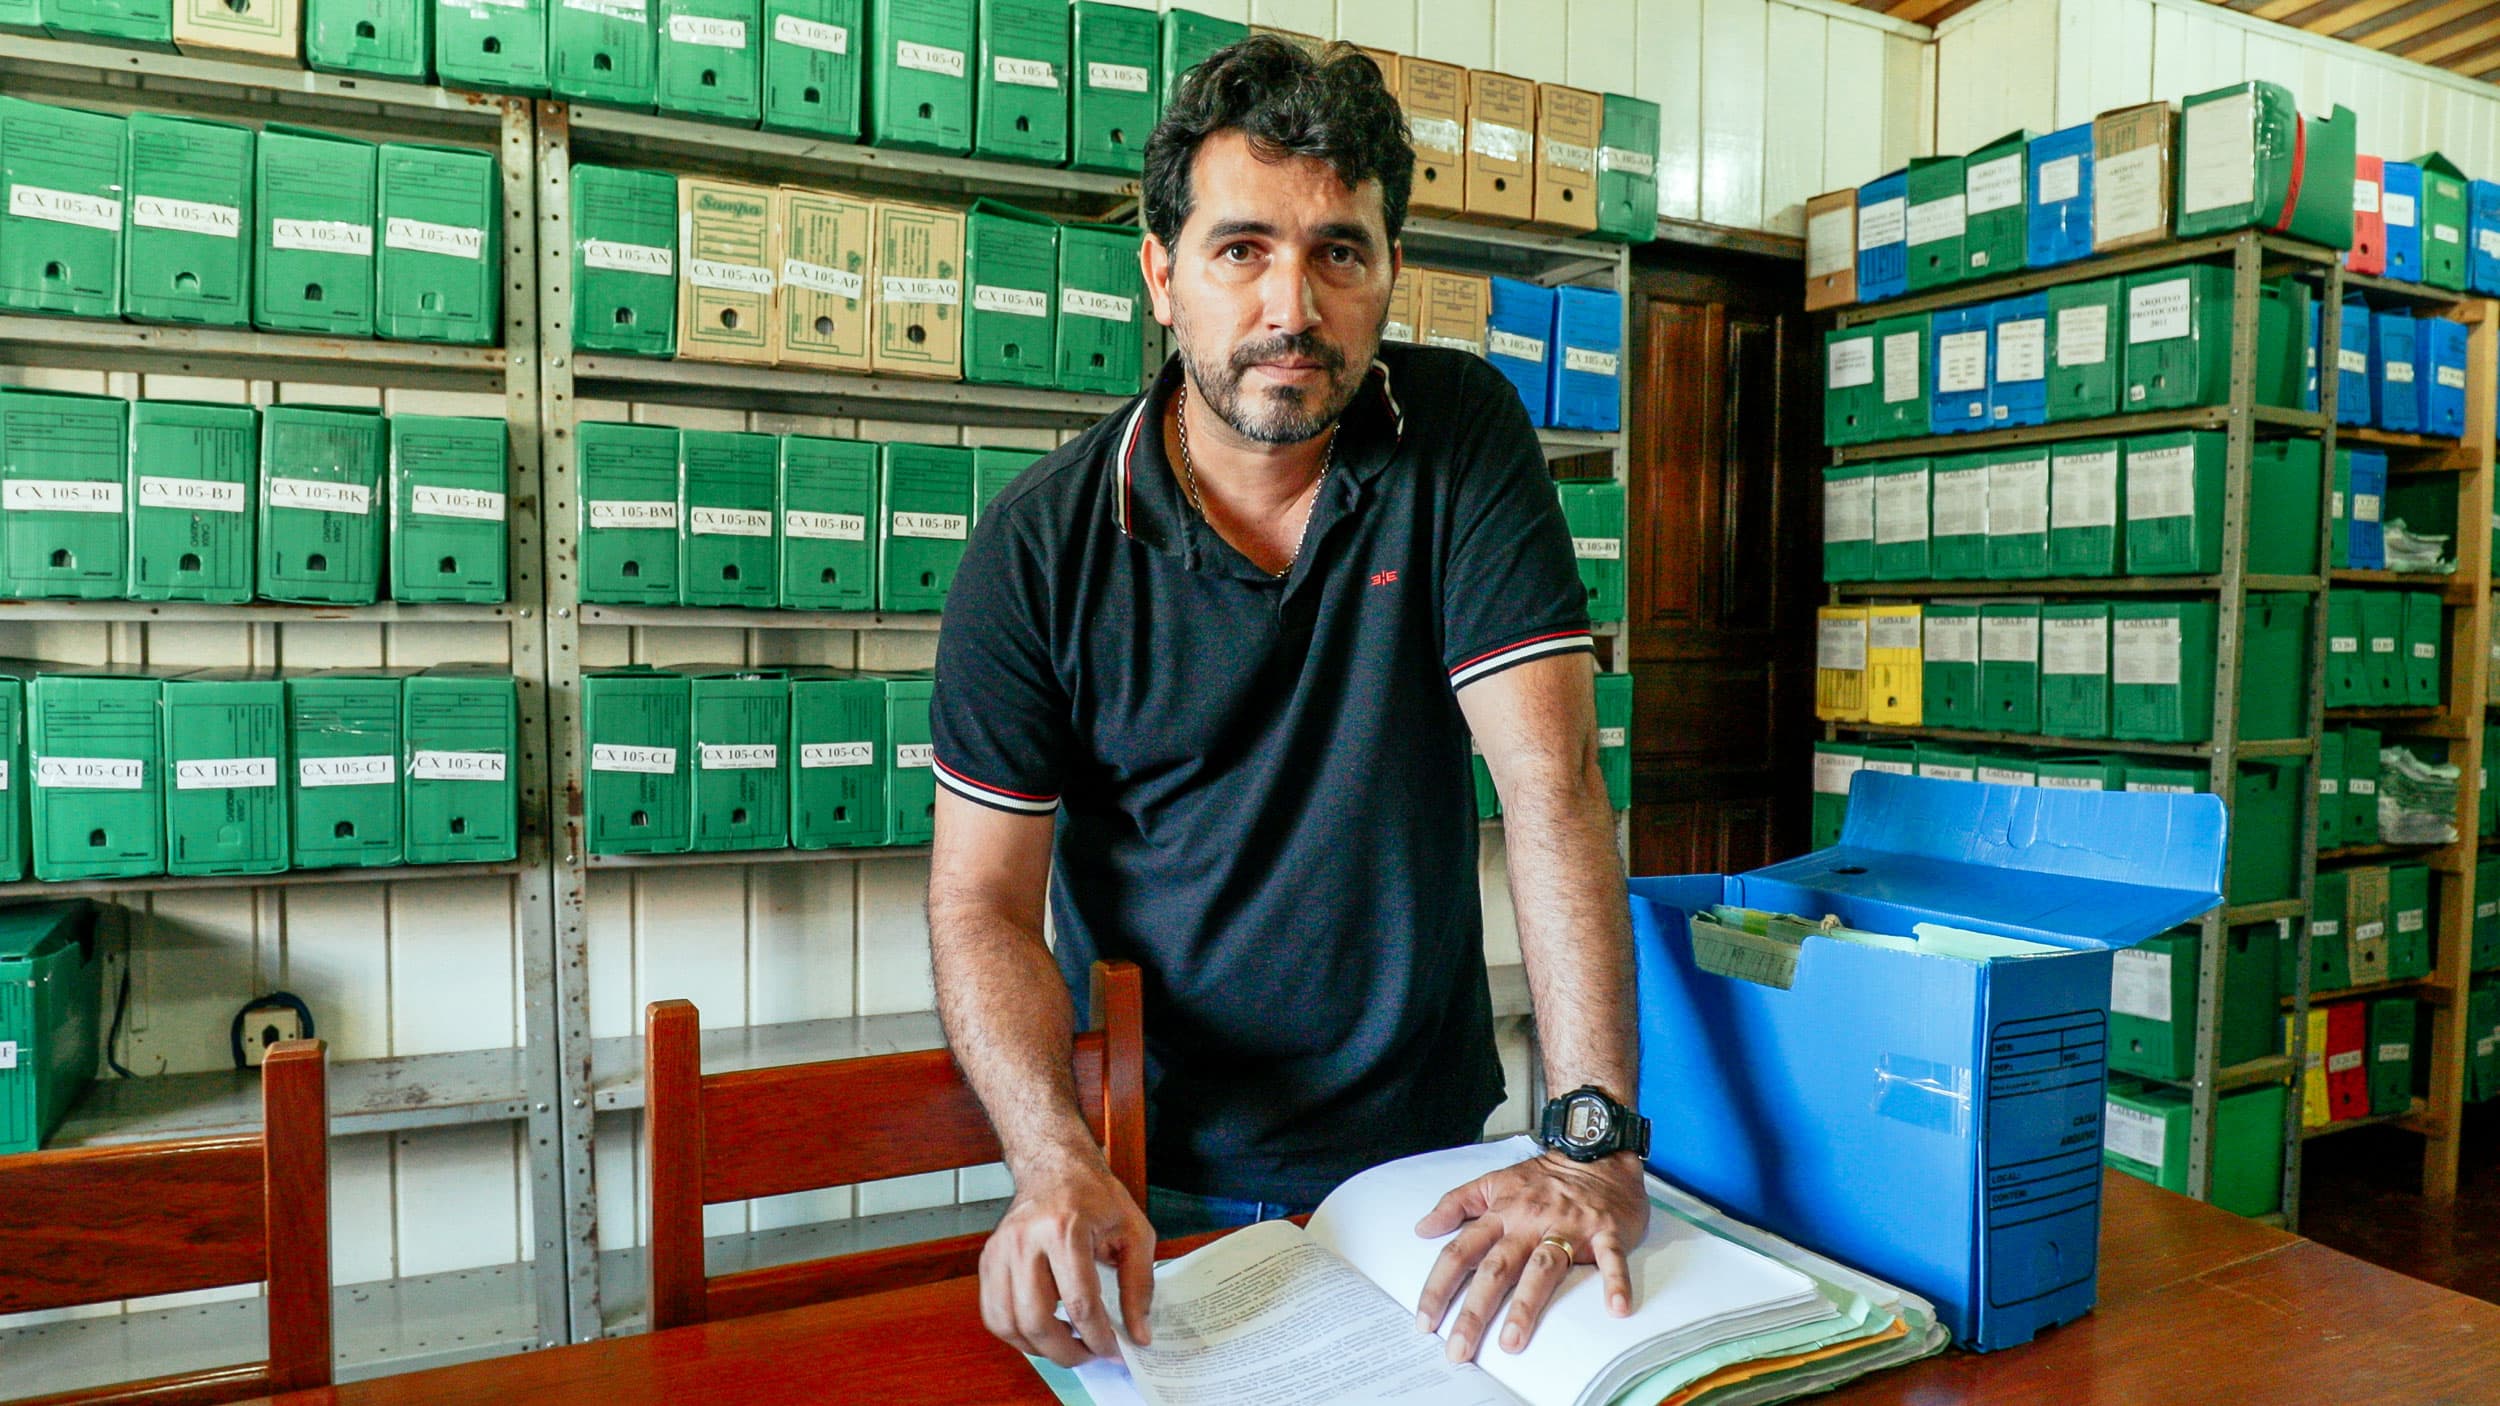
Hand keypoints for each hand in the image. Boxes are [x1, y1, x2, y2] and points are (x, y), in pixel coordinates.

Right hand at [976, 1151, 1156, 1366]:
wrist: (1054, 1166)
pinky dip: (1016, 1334)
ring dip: (1039, 1348)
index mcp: (1065, 1229)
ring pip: (1007, 1323)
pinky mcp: (987, 1260)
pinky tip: (1042, 1330)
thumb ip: (1139, 1286)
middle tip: (1089, 1354)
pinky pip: (993, 1314)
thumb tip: (1139, 1333)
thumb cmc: (1094, 1197)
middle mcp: (1025, 1241)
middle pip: (1036, 1320)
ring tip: (1066, 1344)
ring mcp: (1000, 1251)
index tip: (1113, 1350)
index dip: (1098, 1336)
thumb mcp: (1134, 1233)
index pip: (1080, 1302)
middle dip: (1067, 1351)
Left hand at [1412, 1150, 1648, 1361]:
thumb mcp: (1494, 1182)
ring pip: (1542, 1268)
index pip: (1461, 1253)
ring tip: (1512, 1343)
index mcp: (1501, 1214)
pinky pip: (1610, 1259)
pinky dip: (1614, 1282)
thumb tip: (1422, 1228)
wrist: (1596, 1152)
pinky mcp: (1605, 1231)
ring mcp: (1568, 1227)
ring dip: (1527, 1306)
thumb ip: (1456, 1204)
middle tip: (1458, 1350)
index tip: (1425, 1322)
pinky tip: (1616, 1309)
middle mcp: (1529, 1223)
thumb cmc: (1545, 1176)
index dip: (1439, 1287)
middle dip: (1474, 1312)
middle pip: (1496, 1270)